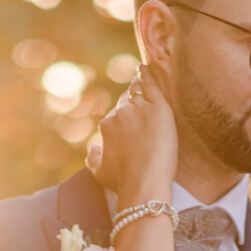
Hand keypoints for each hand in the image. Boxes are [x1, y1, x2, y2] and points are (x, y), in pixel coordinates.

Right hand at [89, 63, 177, 204]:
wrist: (144, 183)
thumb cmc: (123, 183)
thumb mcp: (100, 173)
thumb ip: (93, 159)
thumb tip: (93, 148)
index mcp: (107, 125)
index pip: (116, 113)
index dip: (124, 116)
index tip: (132, 119)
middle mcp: (120, 114)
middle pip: (126, 100)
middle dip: (132, 101)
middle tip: (142, 104)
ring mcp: (139, 109)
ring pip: (138, 91)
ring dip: (140, 86)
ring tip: (143, 79)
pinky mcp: (158, 107)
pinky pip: (150, 84)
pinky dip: (147, 74)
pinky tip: (145, 67)